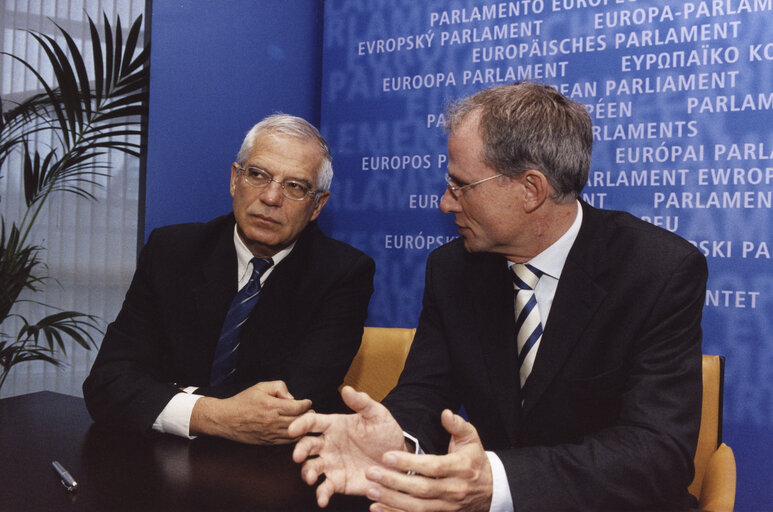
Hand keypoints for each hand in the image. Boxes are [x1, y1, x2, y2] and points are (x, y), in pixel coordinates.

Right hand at [190, 380, 311, 443]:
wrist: (225, 419)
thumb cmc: (243, 401)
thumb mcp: (260, 387)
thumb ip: (278, 387)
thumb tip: (291, 397)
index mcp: (272, 406)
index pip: (297, 407)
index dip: (306, 404)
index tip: (307, 402)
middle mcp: (273, 421)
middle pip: (299, 421)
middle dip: (308, 416)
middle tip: (311, 412)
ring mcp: (270, 434)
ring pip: (295, 434)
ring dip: (303, 428)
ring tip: (306, 422)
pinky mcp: (267, 442)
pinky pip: (286, 442)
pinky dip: (295, 437)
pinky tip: (297, 432)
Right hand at [289, 385, 405, 507]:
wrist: (398, 459)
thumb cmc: (385, 433)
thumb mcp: (377, 415)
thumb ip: (362, 402)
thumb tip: (347, 389)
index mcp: (334, 425)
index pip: (312, 423)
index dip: (300, 424)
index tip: (292, 429)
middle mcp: (328, 445)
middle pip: (306, 446)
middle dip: (299, 450)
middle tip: (298, 456)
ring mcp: (331, 464)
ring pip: (311, 468)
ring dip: (307, 473)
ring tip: (311, 478)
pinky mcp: (338, 482)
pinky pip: (325, 488)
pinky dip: (321, 495)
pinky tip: (322, 500)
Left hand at [364, 409, 492, 511]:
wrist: (491, 490)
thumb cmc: (475, 461)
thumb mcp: (471, 439)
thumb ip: (457, 425)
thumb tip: (445, 413)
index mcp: (460, 468)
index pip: (432, 467)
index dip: (409, 462)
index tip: (387, 456)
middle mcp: (454, 490)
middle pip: (421, 489)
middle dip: (394, 482)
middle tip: (371, 473)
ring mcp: (448, 507)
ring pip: (417, 508)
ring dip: (392, 501)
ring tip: (371, 491)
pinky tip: (378, 508)